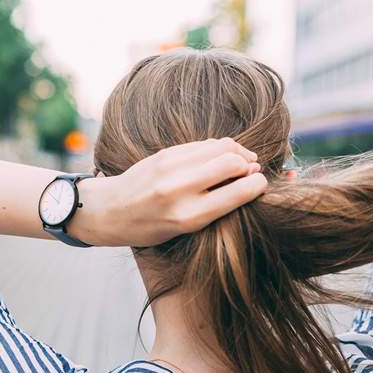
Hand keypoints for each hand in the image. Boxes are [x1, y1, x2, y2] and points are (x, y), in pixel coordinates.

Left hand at [68, 138, 267, 246]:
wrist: (111, 210)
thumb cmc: (151, 227)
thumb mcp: (185, 228)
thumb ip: (217, 205)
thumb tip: (252, 178)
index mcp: (188, 216)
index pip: (239, 191)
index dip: (258, 185)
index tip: (261, 184)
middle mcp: (179, 189)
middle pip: (233, 162)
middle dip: (249, 165)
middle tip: (252, 171)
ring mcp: (170, 167)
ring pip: (220, 146)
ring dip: (238, 152)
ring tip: (243, 160)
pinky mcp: (165, 153)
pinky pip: (203, 144)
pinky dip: (218, 148)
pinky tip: (221, 157)